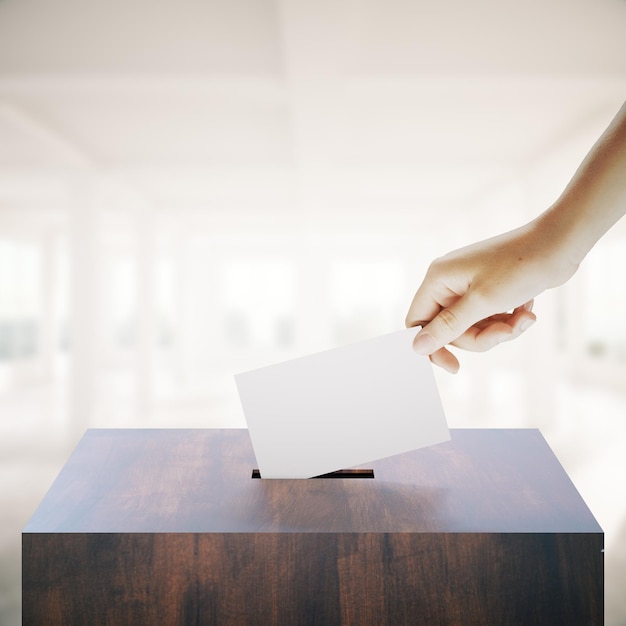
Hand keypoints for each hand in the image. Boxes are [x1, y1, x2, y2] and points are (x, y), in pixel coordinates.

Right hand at [405, 219, 577, 372]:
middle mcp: (448, 281)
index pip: (417, 322)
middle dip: (481, 336)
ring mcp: (467, 285)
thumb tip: (416, 347)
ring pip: (471, 326)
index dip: (432, 347)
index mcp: (438, 279)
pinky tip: (526, 310)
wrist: (559, 244)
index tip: (454, 366)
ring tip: (524, 319)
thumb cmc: (521, 266)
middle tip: (508, 332)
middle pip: (449, 329)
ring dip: (499, 329)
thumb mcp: (482, 302)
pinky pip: (486, 318)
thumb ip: (447, 327)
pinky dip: (507, 320)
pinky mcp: (486, 289)